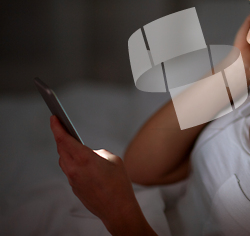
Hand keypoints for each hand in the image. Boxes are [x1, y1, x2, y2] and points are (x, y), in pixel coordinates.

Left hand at [50, 116, 155, 234]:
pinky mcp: (74, 188)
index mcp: (84, 159)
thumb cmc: (119, 184)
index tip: (54, 118)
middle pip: (61, 149)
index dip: (57, 127)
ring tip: (72, 144)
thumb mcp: (113, 160)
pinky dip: (73, 163)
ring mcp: (73, 180)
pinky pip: (70, 171)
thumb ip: (98, 153)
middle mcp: (74, 169)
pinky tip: (82, 163)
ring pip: (64, 160)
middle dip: (61, 137)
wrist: (117, 209)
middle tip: (62, 127)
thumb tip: (90, 154)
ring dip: (66, 151)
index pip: (64, 139)